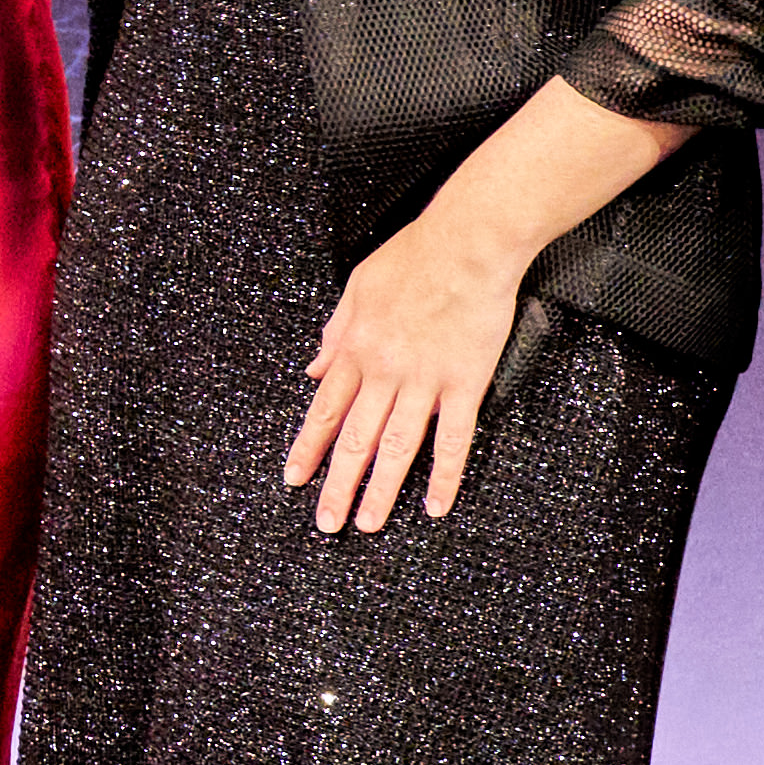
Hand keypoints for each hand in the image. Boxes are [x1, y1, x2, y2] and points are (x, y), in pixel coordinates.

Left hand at [288, 215, 531, 535]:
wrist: (468, 242)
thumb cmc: (415, 255)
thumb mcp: (357, 287)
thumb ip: (335, 332)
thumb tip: (314, 368)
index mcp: (356, 349)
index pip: (324, 410)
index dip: (308, 449)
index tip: (295, 479)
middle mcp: (384, 371)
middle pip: (354, 439)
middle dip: (337, 484)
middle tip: (326, 521)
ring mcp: (425, 380)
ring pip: (397, 447)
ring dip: (381, 490)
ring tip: (368, 523)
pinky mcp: (465, 383)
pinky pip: (453, 439)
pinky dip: (445, 476)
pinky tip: (436, 505)